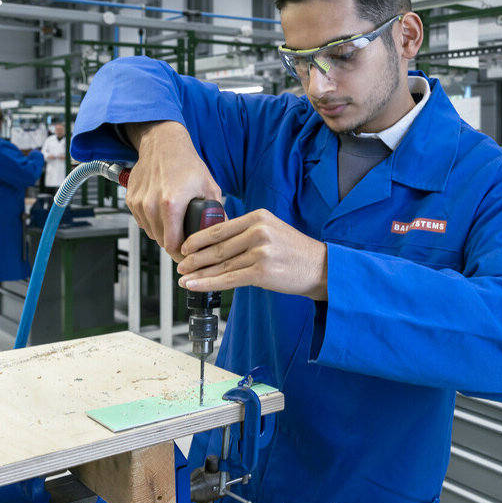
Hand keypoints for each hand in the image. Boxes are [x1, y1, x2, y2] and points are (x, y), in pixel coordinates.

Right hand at [124, 121, 221, 259]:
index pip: (173, 246)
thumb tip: (225, 234)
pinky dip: (153, 221)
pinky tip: (164, 211)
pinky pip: (143, 221)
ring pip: (151, 233)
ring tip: (177, 221)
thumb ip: (217, 213)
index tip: (192, 257)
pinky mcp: (131, 200)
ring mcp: (139, 203)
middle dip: (176, 244)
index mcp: (171, 205)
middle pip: (162, 242)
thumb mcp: (209, 187)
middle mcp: (151, 205)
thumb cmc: (186, 163)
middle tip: (188, 239)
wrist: (163, 143)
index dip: (184, 256)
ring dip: (164, 233)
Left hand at [178, 209, 327, 300]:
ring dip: (198, 273)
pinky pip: (228, 279)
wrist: (321, 267)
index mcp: (258, 217)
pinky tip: (195, 285)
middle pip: (216, 247)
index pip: (220, 228)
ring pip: (220, 264)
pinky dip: (208, 283)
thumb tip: (215, 241)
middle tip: (180, 265)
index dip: (197, 239)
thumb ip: (247, 231)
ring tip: (183, 278)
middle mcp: (259, 232)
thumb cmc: (295, 252)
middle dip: (194, 258)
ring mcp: (261, 252)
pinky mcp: (262, 272)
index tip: (185, 247)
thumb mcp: (272, 230)